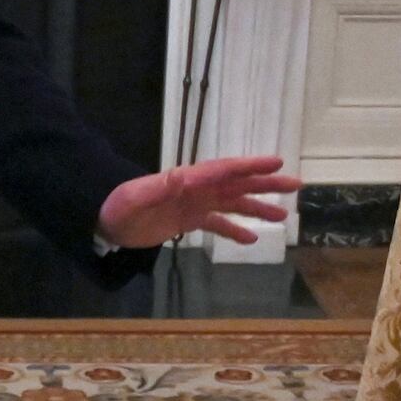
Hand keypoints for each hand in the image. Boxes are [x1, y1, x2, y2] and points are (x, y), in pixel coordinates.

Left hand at [96, 154, 298, 249]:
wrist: (104, 220)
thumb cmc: (119, 206)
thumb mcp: (137, 197)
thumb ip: (161, 187)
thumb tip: (183, 176)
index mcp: (189, 180)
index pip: (226, 170)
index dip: (251, 166)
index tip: (277, 161)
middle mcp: (197, 189)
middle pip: (238, 184)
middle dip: (267, 184)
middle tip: (296, 184)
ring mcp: (194, 204)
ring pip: (233, 204)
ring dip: (258, 208)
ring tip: (284, 216)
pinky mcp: (188, 220)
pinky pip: (217, 224)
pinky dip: (234, 230)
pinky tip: (252, 239)